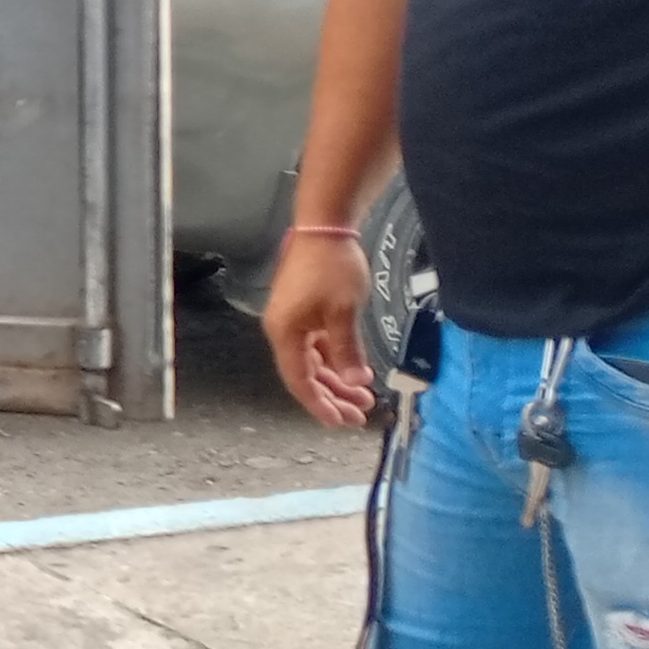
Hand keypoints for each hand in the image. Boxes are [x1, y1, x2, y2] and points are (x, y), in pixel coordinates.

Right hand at [264, 231, 381, 428]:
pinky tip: (356, 371)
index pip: (299, 380)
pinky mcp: (305, 312)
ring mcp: (293, 322)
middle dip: (333, 397)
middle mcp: (283, 331)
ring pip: (314, 362)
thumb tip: (355, 382)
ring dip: (338, 380)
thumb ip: (347, 350)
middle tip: (361, 415)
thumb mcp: (344, 311)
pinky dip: (336, 361)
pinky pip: (318, 347)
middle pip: (306, 375)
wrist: (325, 226)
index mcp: (285, 333)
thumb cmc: (332, 266)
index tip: (341, 422)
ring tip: (365, 397)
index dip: (319, 405)